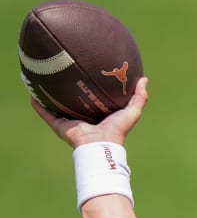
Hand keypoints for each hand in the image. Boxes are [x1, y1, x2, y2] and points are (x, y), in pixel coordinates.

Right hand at [32, 77, 148, 147]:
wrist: (101, 145)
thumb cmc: (117, 130)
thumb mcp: (132, 112)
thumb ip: (139, 97)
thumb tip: (144, 79)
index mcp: (98, 114)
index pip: (93, 98)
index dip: (90, 87)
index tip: (87, 72)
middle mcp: (82, 117)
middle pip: (72, 101)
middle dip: (67, 89)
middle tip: (62, 72)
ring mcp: (69, 121)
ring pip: (56, 106)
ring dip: (48, 95)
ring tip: (41, 79)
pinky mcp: (59, 126)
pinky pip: (45, 113)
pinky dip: (38, 104)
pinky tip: (31, 92)